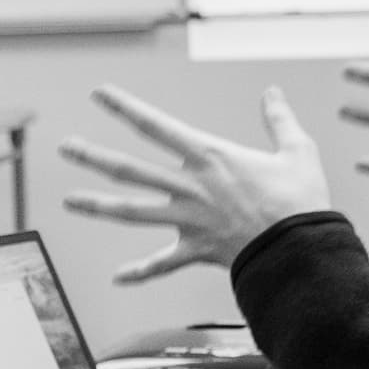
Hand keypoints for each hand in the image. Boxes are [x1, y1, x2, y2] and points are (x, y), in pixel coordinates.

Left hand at [58, 86, 335, 284]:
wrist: (303, 250)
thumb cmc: (302, 200)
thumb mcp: (297, 151)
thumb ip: (279, 120)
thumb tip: (273, 91)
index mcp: (209, 157)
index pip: (156, 125)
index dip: (124, 108)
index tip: (97, 94)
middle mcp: (190, 186)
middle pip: (130, 169)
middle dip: (94, 157)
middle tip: (65, 148)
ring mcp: (188, 220)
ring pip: (133, 212)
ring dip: (98, 206)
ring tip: (69, 201)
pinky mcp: (196, 249)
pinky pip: (162, 264)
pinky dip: (141, 272)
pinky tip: (118, 277)